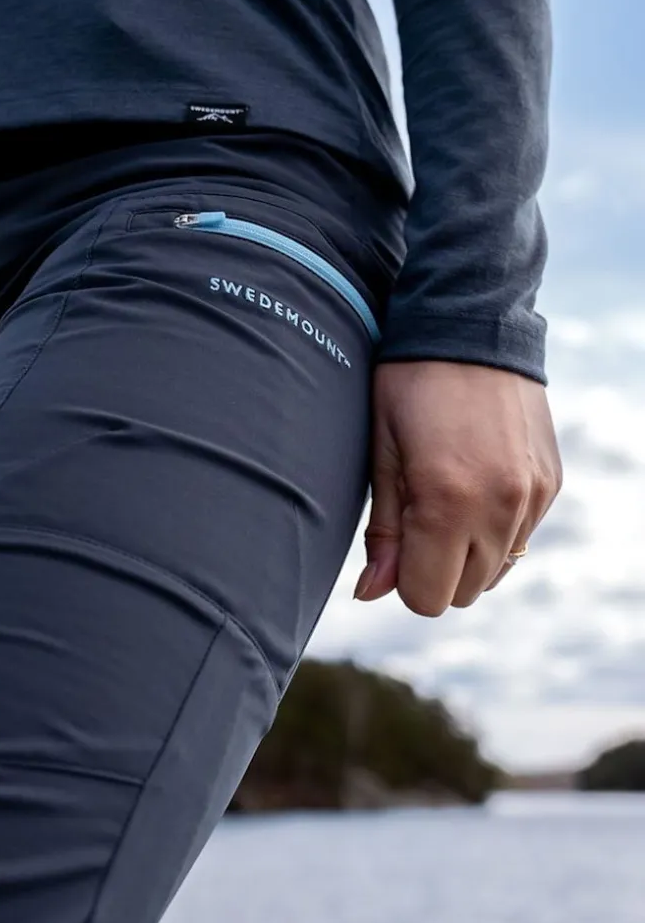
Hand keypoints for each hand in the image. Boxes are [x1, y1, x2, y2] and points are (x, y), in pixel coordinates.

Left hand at [355, 362, 561, 616]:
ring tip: (444, 499)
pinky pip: (520, 539)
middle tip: (415, 516)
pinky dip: (495, 530)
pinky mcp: (550, 483)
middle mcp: (500, 507)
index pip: (427, 598)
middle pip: (463, 592)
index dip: (402, 579)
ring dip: (466, 554)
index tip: (393, 541)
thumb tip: (372, 592)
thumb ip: (382, 530)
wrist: (471, 324)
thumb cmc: (408, 385)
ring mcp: (533, 496)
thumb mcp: (380, 453)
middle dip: (433, 570)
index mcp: (448, 502)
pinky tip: (474, 485)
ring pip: (495, 572)